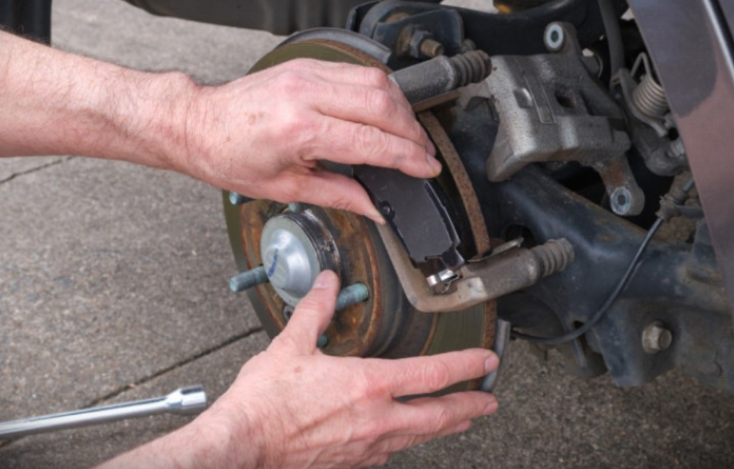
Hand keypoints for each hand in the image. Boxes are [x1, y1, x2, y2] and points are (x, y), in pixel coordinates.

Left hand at [181, 59, 440, 220]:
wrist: (199, 124)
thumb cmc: (231, 157)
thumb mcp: (286, 189)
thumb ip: (340, 196)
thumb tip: (377, 209)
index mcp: (299, 130)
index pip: (372, 141)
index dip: (408, 158)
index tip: (427, 169)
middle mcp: (305, 95)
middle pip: (382, 105)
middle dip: (413, 132)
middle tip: (425, 154)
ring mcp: (306, 73)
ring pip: (376, 81)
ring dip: (401, 109)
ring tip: (410, 135)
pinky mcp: (307, 65)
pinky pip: (357, 71)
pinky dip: (381, 92)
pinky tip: (387, 113)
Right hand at [202, 271, 499, 468]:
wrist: (243, 448)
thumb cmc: (264, 404)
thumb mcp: (291, 346)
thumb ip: (316, 311)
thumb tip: (328, 284)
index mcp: (369, 384)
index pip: (432, 373)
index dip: (466, 365)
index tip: (486, 360)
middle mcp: (377, 420)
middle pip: (439, 415)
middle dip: (469, 404)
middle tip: (489, 400)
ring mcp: (367, 446)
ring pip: (419, 437)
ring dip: (445, 426)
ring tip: (461, 419)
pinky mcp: (352, 464)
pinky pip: (390, 452)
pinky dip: (406, 441)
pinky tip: (404, 438)